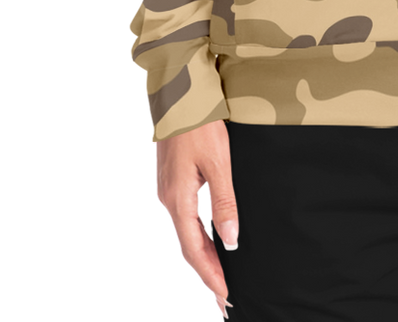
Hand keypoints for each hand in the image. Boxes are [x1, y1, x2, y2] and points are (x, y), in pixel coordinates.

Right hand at [153, 119, 237, 317]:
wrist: (178, 98)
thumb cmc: (199, 127)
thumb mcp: (218, 163)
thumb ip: (223, 203)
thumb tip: (230, 241)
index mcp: (178, 201)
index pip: (195, 251)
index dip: (210, 275)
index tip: (224, 297)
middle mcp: (168, 202)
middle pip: (187, 249)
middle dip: (205, 274)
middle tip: (222, 299)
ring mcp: (167, 193)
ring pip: (185, 235)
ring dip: (202, 258)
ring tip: (218, 279)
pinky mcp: (170, 184)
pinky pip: (184, 221)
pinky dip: (197, 239)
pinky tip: (208, 243)